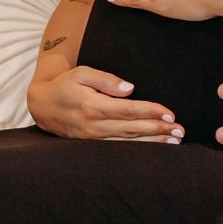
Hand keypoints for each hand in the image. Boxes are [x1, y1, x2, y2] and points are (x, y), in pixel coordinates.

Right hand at [28, 65, 180, 143]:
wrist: (42, 105)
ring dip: (152, 143)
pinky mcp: (92, 146)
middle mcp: (94, 125)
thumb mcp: (81, 73)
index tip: (170, 113)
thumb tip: (130, 88)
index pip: (129, 110)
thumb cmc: (65, 85)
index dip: (151, 112)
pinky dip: (138, 150)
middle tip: (180, 131)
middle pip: (132, 129)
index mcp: (93, 106)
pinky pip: (118, 150)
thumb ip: (105, 80)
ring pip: (128, 143)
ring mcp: (92, 139)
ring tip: (174, 142)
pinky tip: (153, 149)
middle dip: (159, 130)